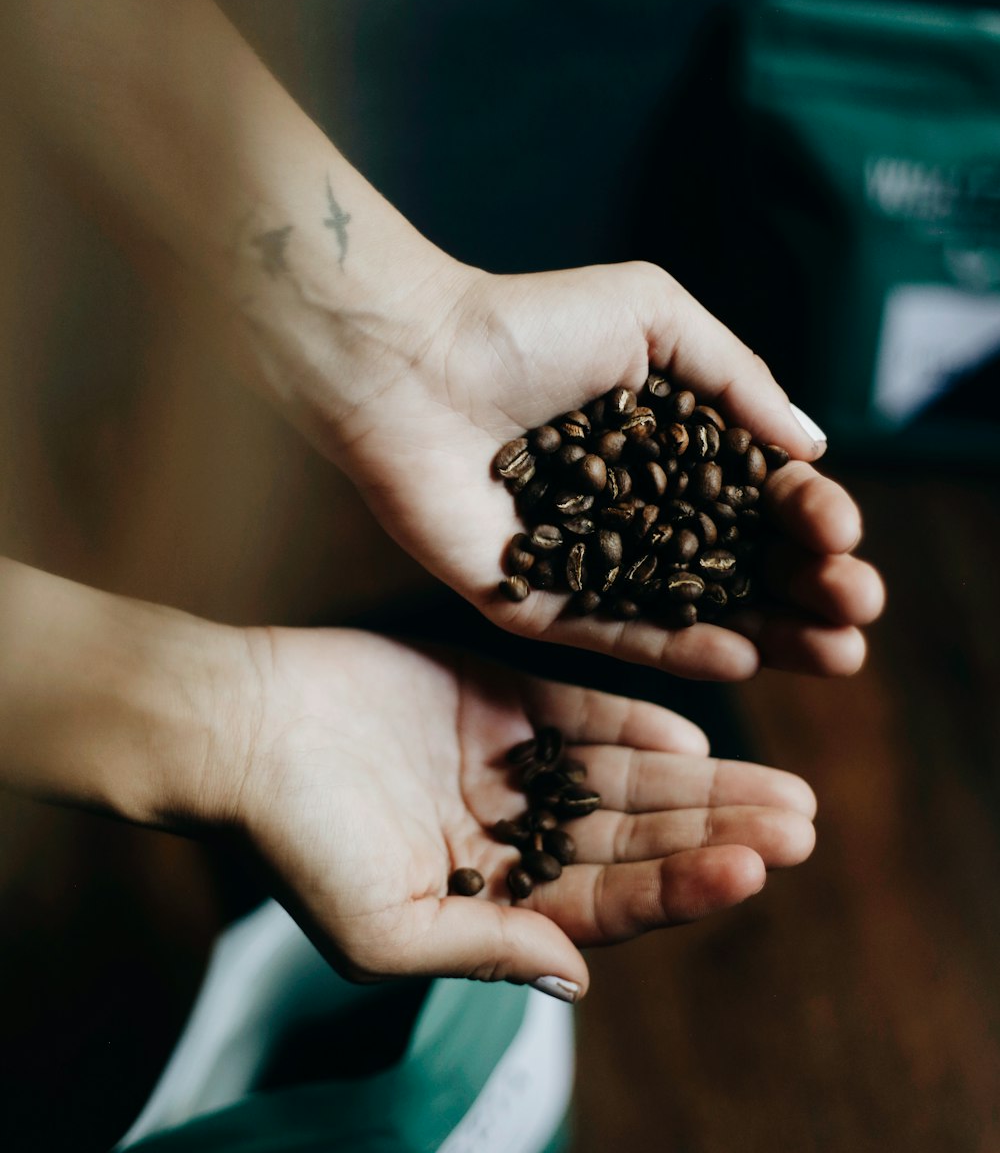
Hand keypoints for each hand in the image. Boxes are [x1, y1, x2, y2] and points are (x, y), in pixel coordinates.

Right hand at [234, 628, 815, 999]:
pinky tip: (692, 735)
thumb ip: (483, 948)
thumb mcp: (383, 927)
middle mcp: (512, 832)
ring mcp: (507, 761)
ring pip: (623, 777)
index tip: (751, 873)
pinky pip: (579, 711)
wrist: (242, 725)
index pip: (607, 903)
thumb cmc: (295, 838)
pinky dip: (634, 723)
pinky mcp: (494, 694)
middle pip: (634, 838)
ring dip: (699, 783)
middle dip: (716, 834)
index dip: (680, 889)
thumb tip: (580, 976)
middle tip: (804, 824)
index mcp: (490, 898)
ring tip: (782, 787)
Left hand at [315, 260, 883, 679]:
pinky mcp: (534, 600)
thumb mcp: (653, 319)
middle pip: (736, 563)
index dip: (806, 518)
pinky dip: (674, 648)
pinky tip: (738, 657)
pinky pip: (612, 633)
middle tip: (857, 612)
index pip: (755, 497)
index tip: (839, 532)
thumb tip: (813, 447)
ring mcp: (587, 561)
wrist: (412, 359)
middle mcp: (634, 510)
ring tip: (833, 653)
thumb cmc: (528, 324)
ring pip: (690, 609)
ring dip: (766, 633)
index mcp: (668, 447)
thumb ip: (738, 380)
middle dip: (805, 589)